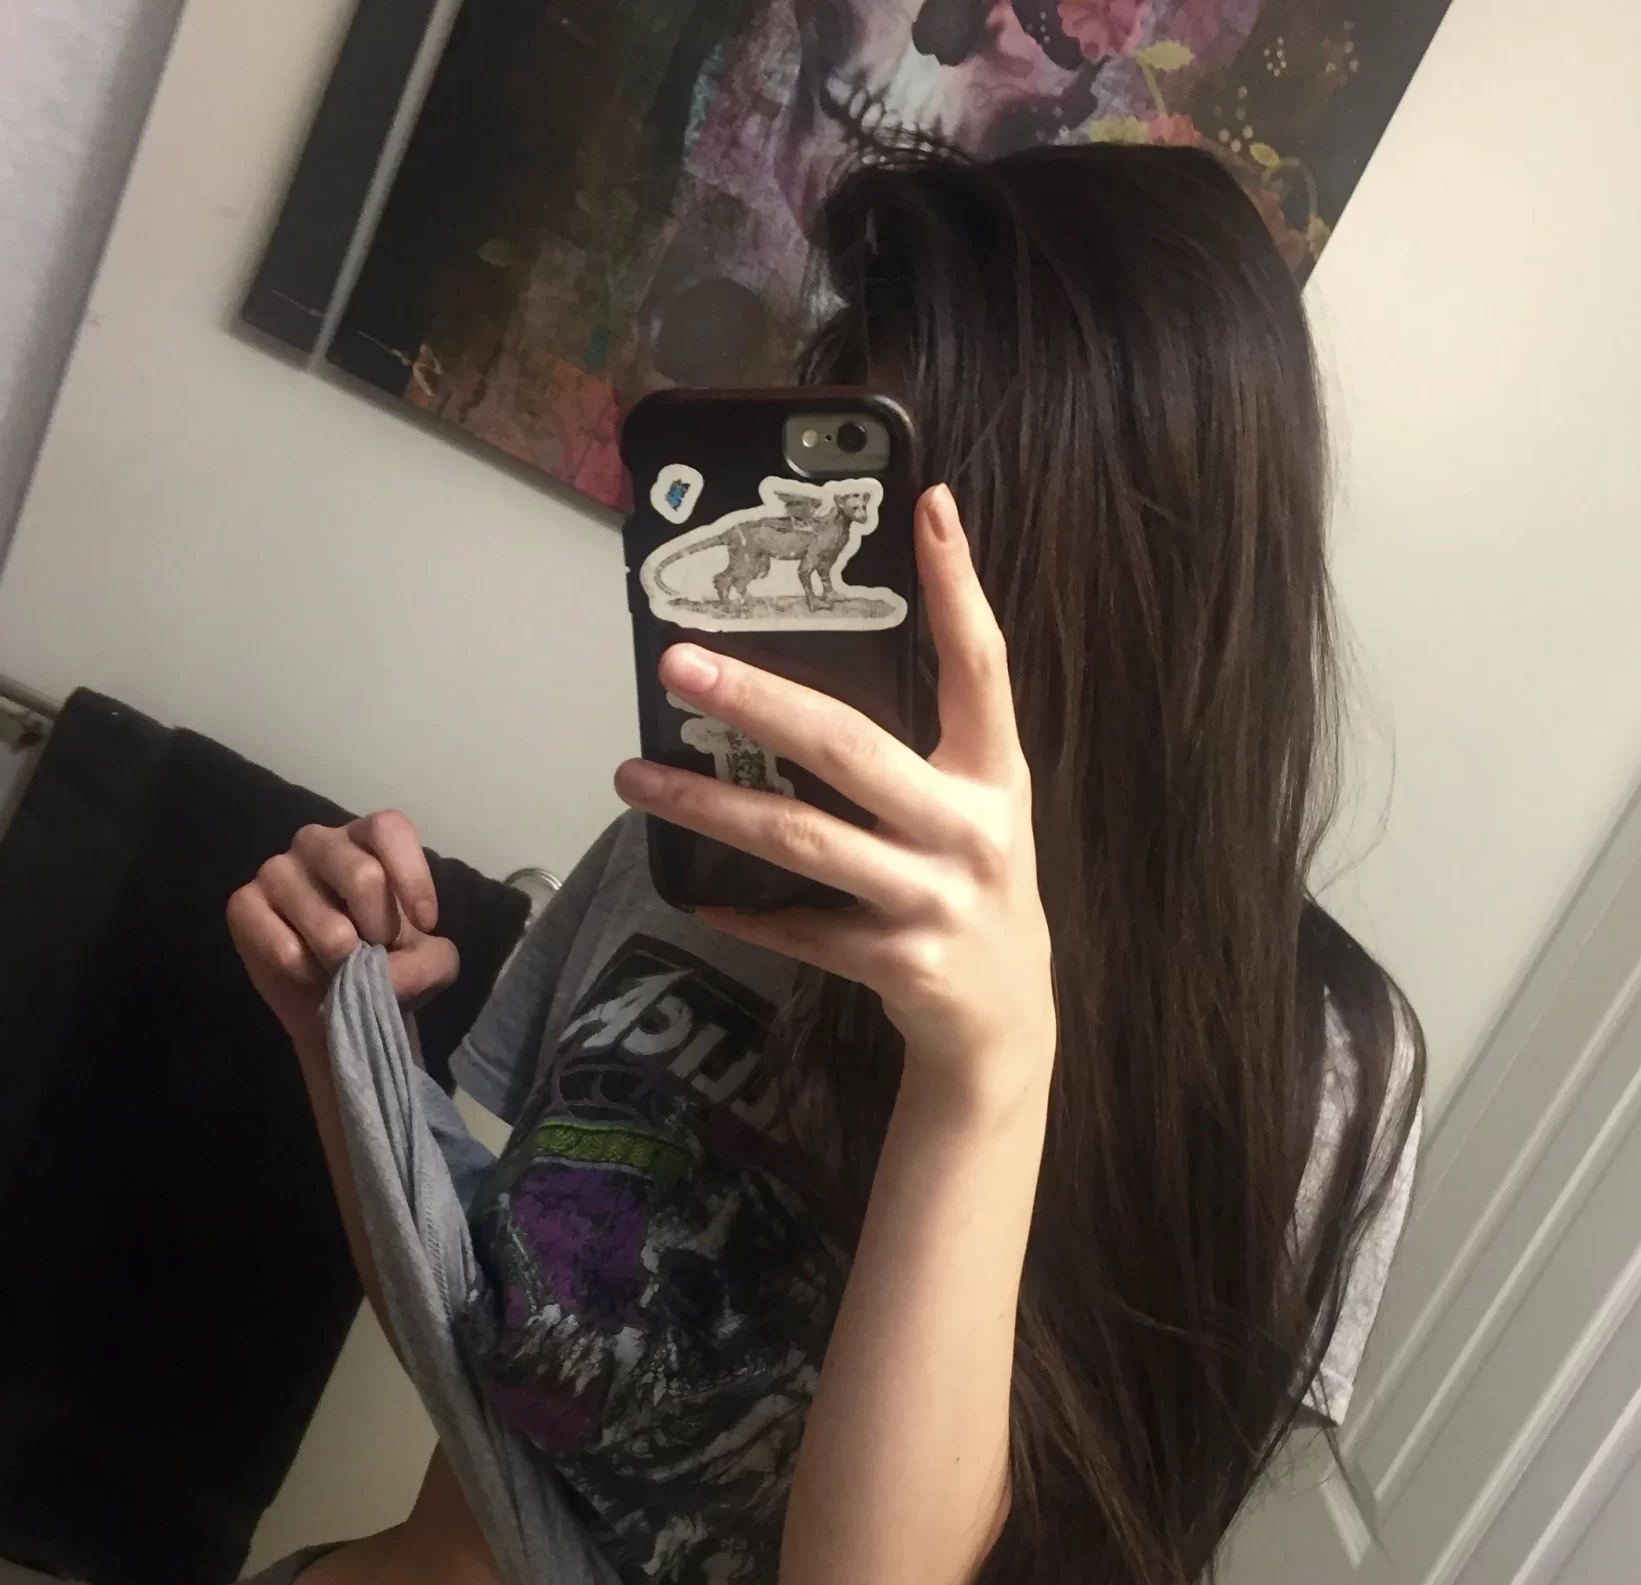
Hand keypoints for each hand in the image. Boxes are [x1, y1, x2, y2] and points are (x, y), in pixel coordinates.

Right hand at [226, 809, 457, 1047]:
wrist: (337, 1003)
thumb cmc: (386, 963)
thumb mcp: (430, 964)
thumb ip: (431, 962)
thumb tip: (388, 972)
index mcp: (364, 840)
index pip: (388, 828)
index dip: (412, 876)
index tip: (426, 924)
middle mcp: (317, 843)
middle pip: (363, 876)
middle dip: (381, 929)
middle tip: (377, 950)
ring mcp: (275, 870)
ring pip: (327, 926)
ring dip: (346, 962)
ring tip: (343, 967)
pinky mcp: (243, 905)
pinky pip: (285, 950)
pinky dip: (309, 974)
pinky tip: (309, 973)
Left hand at [613, 484, 1053, 1111]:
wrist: (1003, 1022)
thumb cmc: (969, 887)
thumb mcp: (974, 804)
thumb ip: (924, 739)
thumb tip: (812, 660)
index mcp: (995, 773)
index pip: (980, 664)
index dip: (957, 585)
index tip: (926, 506)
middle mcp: (970, 830)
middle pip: (852, 748)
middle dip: (759, 700)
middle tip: (681, 664)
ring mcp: (933, 900)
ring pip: (804, 841)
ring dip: (711, 807)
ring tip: (637, 776)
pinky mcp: (898, 963)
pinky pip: (800, 929)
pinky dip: (743, 908)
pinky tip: (693, 889)